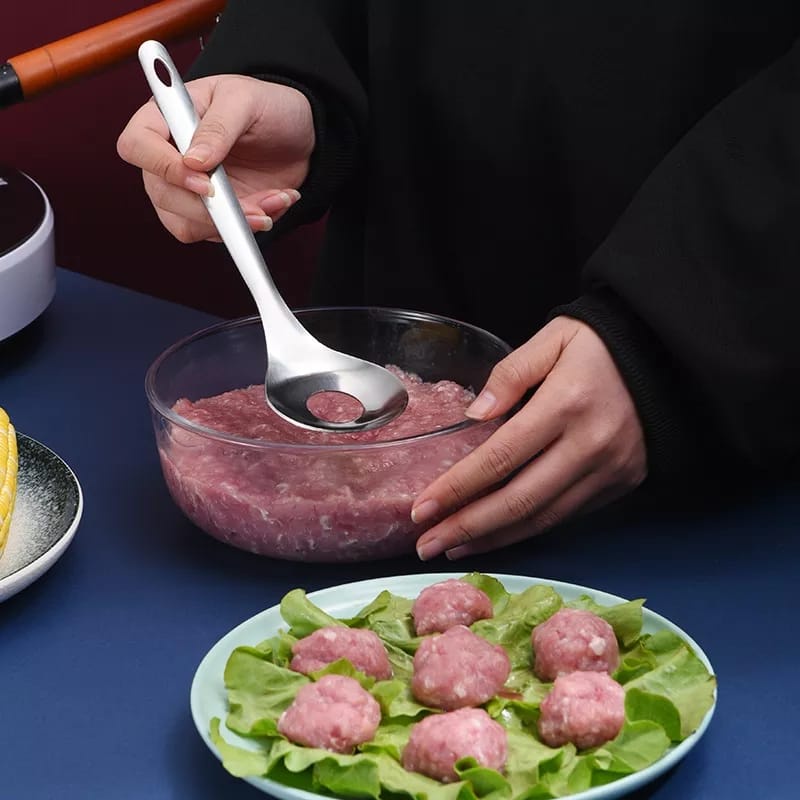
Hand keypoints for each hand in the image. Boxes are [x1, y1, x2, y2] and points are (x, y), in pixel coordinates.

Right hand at [116, 74, 314, 241]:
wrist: (297, 135)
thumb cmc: (266, 106)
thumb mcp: (246, 101)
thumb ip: (219, 127)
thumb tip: (193, 162)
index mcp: (166, 118)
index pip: (137, 146)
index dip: (163, 168)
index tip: (204, 181)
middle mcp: (169, 157)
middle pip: (162, 195)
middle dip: (210, 208)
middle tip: (253, 205)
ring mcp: (187, 189)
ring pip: (186, 224)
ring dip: (234, 222)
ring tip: (273, 201)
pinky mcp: (211, 213)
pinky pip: (217, 234)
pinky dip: (249, 227)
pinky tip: (273, 204)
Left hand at [412, 317, 647, 558]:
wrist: (668, 358)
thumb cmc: (601, 344)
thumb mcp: (553, 338)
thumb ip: (510, 373)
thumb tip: (474, 416)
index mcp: (566, 404)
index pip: (500, 457)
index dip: (458, 488)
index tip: (422, 509)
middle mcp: (589, 445)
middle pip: (518, 500)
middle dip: (467, 527)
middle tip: (426, 545)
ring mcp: (608, 471)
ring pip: (542, 518)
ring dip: (493, 538)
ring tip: (452, 548)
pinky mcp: (620, 485)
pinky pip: (566, 516)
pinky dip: (527, 530)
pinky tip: (496, 535)